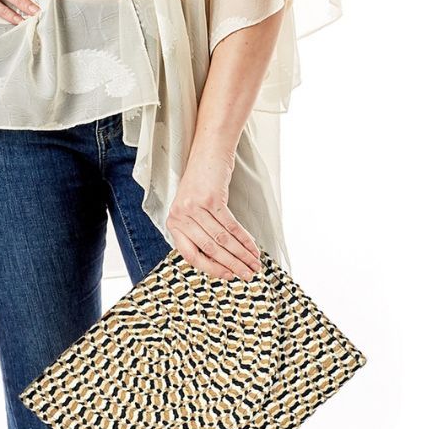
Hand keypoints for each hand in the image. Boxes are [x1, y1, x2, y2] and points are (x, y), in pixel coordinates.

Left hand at [166, 145, 261, 281]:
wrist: (208, 153)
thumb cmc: (201, 183)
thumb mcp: (192, 208)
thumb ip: (199, 232)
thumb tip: (220, 261)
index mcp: (173, 222)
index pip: (191, 255)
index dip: (212, 268)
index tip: (228, 275)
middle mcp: (180, 215)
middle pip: (209, 248)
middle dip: (232, 264)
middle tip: (248, 275)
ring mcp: (195, 206)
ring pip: (222, 239)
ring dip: (242, 254)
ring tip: (255, 264)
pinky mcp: (211, 198)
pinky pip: (230, 225)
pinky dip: (244, 239)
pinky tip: (253, 247)